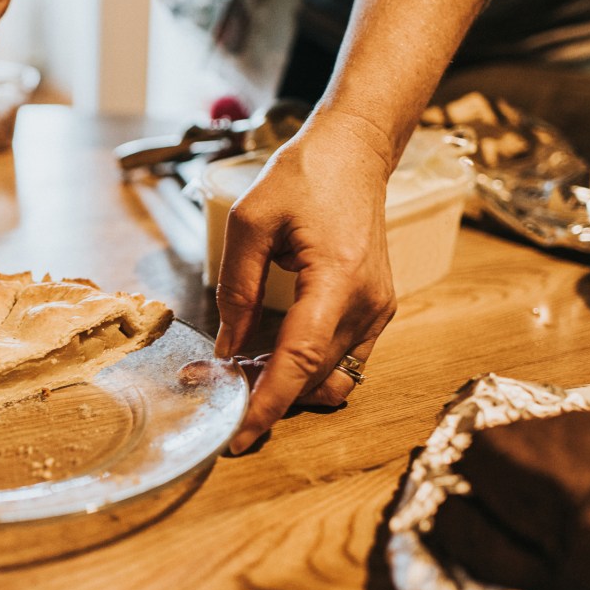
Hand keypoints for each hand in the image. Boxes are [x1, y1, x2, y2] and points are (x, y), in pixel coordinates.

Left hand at [215, 108, 396, 453]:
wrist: (354, 153)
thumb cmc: (303, 176)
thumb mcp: (250, 223)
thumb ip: (236, 288)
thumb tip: (227, 347)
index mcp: (337, 278)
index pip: (301, 360)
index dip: (269, 403)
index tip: (239, 437)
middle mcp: (367, 302)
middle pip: (313, 376)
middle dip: (263, 392)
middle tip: (210, 380)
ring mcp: (378, 309)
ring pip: (328, 375)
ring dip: (283, 381)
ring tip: (237, 362)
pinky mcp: (377, 310)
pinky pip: (342, 358)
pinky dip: (305, 367)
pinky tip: (267, 349)